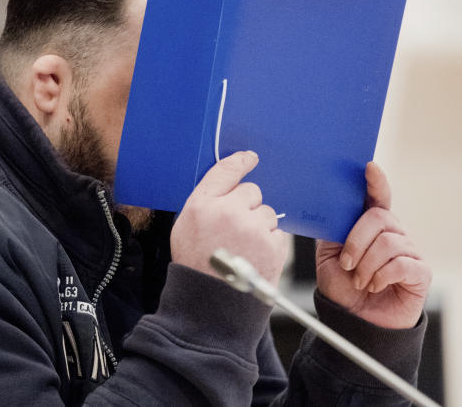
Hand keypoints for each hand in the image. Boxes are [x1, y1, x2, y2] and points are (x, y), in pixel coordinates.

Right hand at [171, 151, 288, 285]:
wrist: (211, 303)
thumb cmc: (195, 264)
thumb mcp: (185, 226)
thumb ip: (205, 201)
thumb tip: (229, 182)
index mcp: (202, 205)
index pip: (226, 171)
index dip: (240, 162)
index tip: (249, 158)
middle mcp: (228, 211)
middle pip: (251, 191)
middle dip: (247, 206)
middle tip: (235, 229)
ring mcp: (253, 228)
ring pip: (267, 212)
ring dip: (260, 225)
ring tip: (244, 247)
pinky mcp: (273, 245)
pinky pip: (277, 231)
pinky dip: (269, 242)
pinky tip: (254, 256)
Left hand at [316, 162, 430, 328]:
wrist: (355, 321)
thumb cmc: (343, 286)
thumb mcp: (328, 254)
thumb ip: (332, 229)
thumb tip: (331, 207)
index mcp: (370, 225)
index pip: (377, 196)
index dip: (375, 181)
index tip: (368, 167)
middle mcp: (393, 233)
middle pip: (379, 217)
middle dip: (356, 240)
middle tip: (346, 263)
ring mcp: (409, 251)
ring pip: (388, 242)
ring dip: (366, 264)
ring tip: (360, 280)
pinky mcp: (420, 272)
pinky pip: (401, 264)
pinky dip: (381, 276)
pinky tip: (375, 286)